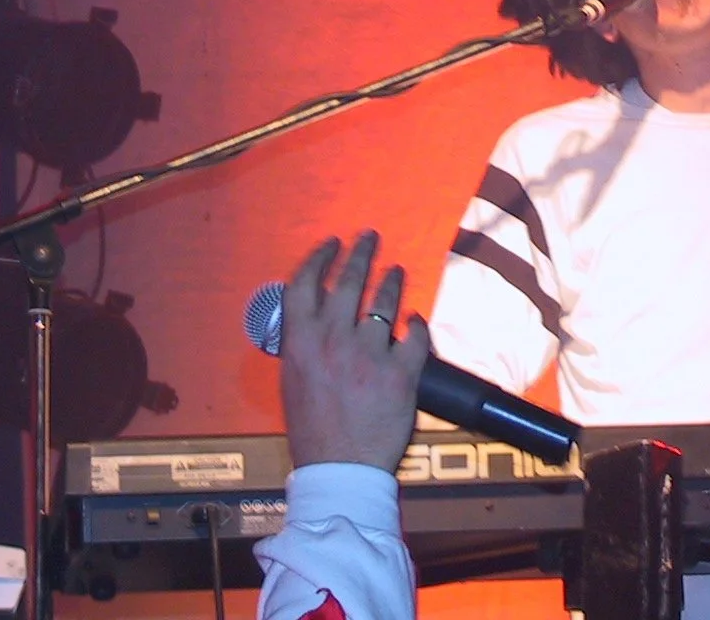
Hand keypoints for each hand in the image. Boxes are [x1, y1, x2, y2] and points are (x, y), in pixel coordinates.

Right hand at [279, 230, 431, 471]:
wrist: (340, 471)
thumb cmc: (314, 432)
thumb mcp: (293, 382)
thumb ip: (303, 346)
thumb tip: (315, 318)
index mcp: (300, 344)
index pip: (305, 283)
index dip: (320, 257)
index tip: (332, 244)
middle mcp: (333, 341)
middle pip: (349, 280)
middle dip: (361, 252)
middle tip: (370, 237)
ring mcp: (369, 355)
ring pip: (385, 300)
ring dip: (392, 280)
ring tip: (396, 270)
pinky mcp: (400, 373)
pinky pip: (414, 334)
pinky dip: (415, 325)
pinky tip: (414, 321)